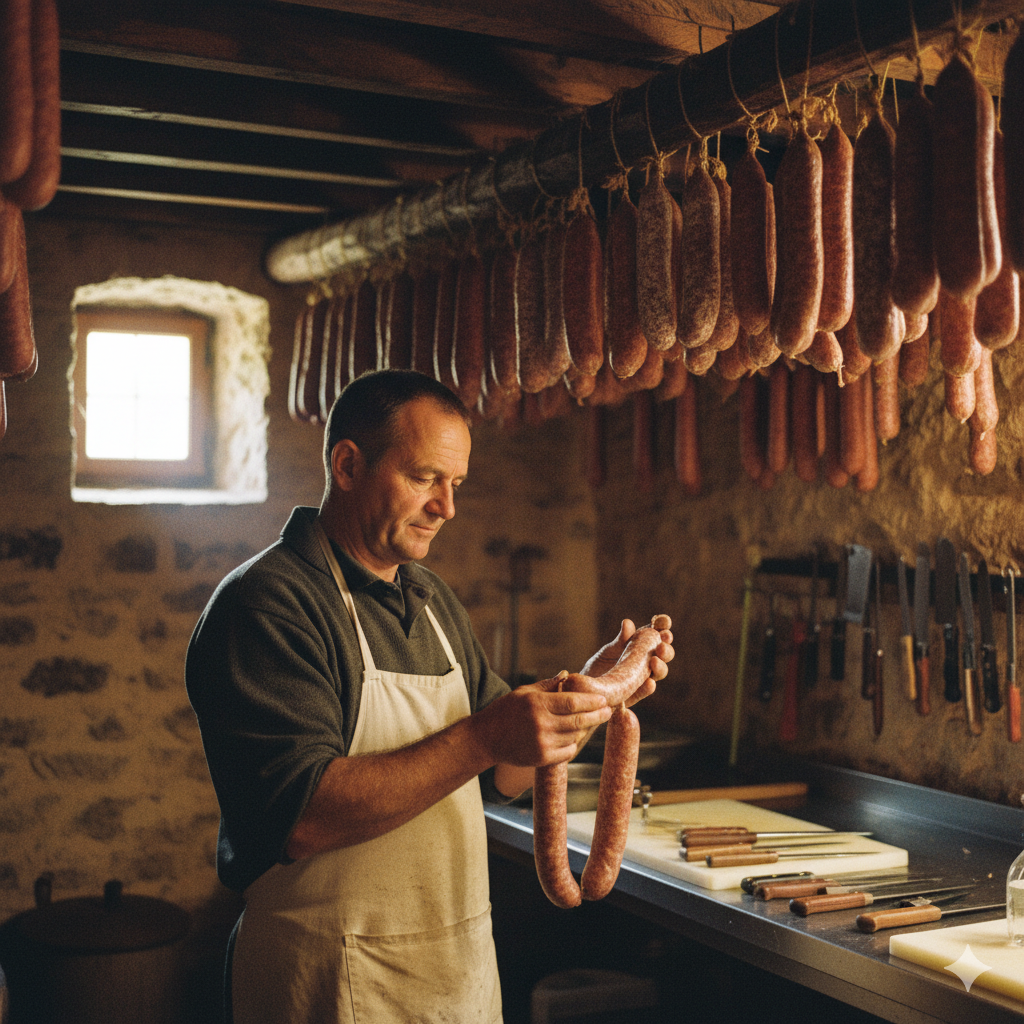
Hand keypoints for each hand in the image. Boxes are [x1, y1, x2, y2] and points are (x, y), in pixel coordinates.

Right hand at [474, 675, 611, 768]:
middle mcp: (541, 723)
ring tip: (588, 722)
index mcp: (538, 703)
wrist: (486, 738)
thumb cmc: (505, 711)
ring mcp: (542, 743)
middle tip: (608, 712)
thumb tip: (568, 675)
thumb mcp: (524, 692)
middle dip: (597, 716)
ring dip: (584, 729)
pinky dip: (573, 744)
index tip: (603, 700)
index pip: (573, 702)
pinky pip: (567, 751)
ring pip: (575, 736)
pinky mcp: (541, 759)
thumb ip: (548, 685)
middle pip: (579, 721)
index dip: (591, 702)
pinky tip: (573, 737)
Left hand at [582, 615, 673, 707]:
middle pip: (663, 655)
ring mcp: (641, 679)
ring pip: (658, 673)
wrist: (584, 686)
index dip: (663, 627)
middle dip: (665, 649)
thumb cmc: (599, 665)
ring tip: (654, 661)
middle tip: (661, 645)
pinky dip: (647, 688)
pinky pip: (642, 692)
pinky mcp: (632, 696)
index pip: (657, 635)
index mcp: (642, 647)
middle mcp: (646, 663)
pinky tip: (649, 683)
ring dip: (660, 667)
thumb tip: (628, 623)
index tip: (664, 621)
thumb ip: (621, 639)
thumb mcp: (609, 650)